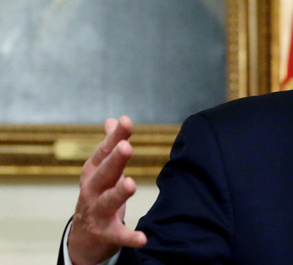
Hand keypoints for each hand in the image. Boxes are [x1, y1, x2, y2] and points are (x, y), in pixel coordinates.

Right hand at [68, 116, 147, 264]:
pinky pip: (120, 234)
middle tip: (126, 146)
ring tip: (130, 183)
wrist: (83, 237)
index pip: (104, 152)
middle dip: (114, 160)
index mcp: (93, 172)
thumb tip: (112, 120)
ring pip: (108, 201)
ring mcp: (97, 212)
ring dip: (119, 193)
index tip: (126, 121)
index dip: (114, 137)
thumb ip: (109, 146)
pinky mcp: (106, 233)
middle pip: (104, 173)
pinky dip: (130, 237)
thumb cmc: (97, 194)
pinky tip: (143, 238)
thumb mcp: (101, 170)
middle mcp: (92, 190)